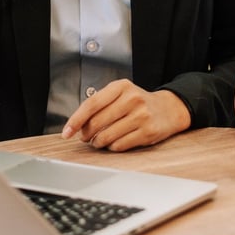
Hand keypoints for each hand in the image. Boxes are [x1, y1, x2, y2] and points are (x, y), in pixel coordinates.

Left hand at [62, 80, 190, 151]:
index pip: (91, 104)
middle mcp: (132, 99)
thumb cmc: (138, 103)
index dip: (76, 120)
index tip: (67, 132)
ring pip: (107, 136)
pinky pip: (119, 145)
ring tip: (99, 140)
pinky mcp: (148, 132)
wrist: (168, 109)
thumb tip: (77, 125)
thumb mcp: (120, 94)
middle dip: (86, 134)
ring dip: (98, 142)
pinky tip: (114, 142)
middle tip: (86, 137)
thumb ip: (99, 104)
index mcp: (121, 87)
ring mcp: (141, 116)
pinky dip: (112, 147)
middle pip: (97, 123)